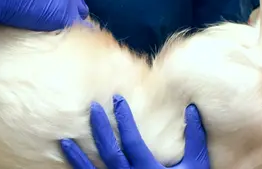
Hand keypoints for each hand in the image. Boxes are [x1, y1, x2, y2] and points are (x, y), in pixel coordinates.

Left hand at [61, 95, 209, 168]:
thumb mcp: (197, 164)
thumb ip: (195, 138)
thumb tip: (192, 108)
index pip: (132, 141)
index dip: (124, 119)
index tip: (117, 99)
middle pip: (109, 152)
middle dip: (99, 128)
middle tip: (93, 107)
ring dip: (78, 155)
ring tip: (64, 138)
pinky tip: (67, 160)